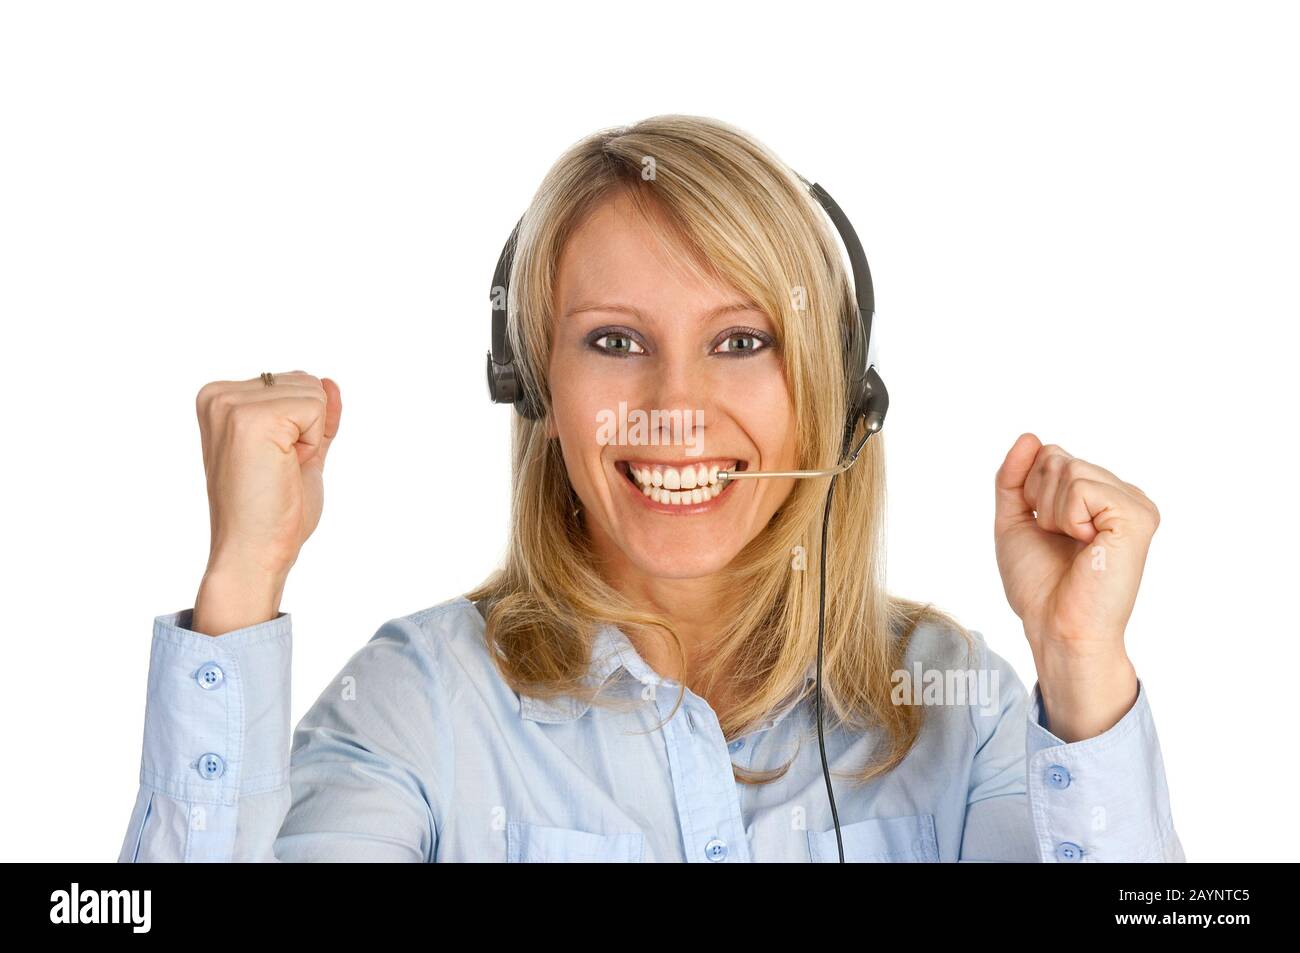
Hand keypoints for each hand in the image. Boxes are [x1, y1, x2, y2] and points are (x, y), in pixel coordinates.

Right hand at [193, 371, 341, 631]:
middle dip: (308, 429)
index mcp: (219, 399)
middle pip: (305, 381)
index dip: (302, 427)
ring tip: (278, 469)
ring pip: (313, 392)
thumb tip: (328, 381)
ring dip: (310, 438)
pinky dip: (313, 442)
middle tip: (278, 469)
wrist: (253, 551)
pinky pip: (317, 407)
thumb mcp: (299, 451)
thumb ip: (314, 415)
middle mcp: (217, 395)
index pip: (293, 382)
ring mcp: (230, 404)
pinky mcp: (250, 417)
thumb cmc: (271, 512)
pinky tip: (283, 467)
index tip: (274, 461)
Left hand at [993, 433, 1159, 737]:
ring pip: (1067, 468)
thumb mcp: (1016, 520)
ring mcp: (1135, 504)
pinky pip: (1081, 488)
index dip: (1030, 491)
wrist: (1055, 627)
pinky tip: (1086, 545)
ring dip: (1052, 512)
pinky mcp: (1137, 516)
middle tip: (1058, 541)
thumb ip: (1015, 478)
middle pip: (1057, 457)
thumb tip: (1029, 436)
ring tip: (1073, 544)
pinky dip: (1068, 518)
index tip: (1046, 531)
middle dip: (1039, 499)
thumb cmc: (1040, 584)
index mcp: (1101, 496)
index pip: (1051, 455)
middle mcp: (1123, 495)